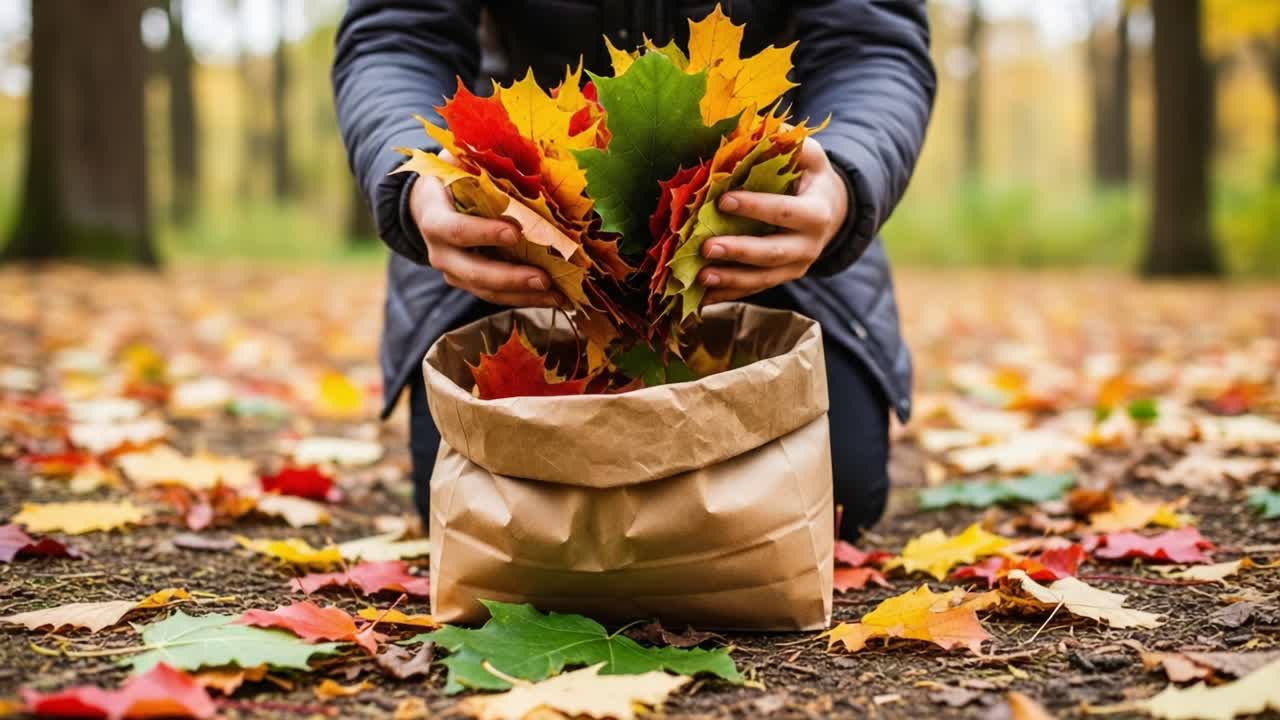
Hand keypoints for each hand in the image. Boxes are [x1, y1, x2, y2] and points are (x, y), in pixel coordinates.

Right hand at [408, 152, 558, 306]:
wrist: (429, 203)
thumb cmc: (452, 175)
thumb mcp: (460, 161)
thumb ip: (484, 158)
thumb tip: (530, 150)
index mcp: (434, 216)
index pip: (454, 229)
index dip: (483, 233)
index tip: (515, 233)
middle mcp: (440, 251)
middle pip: (472, 272)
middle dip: (509, 278)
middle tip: (544, 278)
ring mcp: (454, 271)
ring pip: (487, 291)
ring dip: (524, 295)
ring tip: (558, 296)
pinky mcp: (471, 283)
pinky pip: (497, 296)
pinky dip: (526, 298)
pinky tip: (554, 297)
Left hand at [697, 137, 848, 303]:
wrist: (832, 213)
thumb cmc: (811, 178)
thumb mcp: (809, 156)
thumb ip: (788, 141)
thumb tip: (753, 126)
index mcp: (817, 213)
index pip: (786, 212)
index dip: (757, 208)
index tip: (723, 200)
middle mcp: (809, 247)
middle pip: (772, 253)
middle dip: (739, 252)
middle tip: (707, 248)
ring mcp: (795, 268)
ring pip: (762, 279)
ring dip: (730, 280)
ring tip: (701, 277)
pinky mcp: (779, 279)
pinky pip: (752, 290)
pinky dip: (727, 294)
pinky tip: (700, 298)